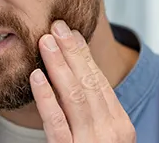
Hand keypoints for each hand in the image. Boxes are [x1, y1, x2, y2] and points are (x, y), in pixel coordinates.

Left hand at [29, 20, 135, 142]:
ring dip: (58, 64)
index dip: (84, 56)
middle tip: (56, 27)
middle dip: (72, 51)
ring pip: (74, 97)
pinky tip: (36, 77)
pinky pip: (56, 122)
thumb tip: (76, 79)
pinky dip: (46, 97)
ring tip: (45, 42)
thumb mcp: (104, 137)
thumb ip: (94, 115)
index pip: (101, 82)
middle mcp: (110, 131)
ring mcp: (91, 142)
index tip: (71, 34)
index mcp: (121, 125)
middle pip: (89, 83)